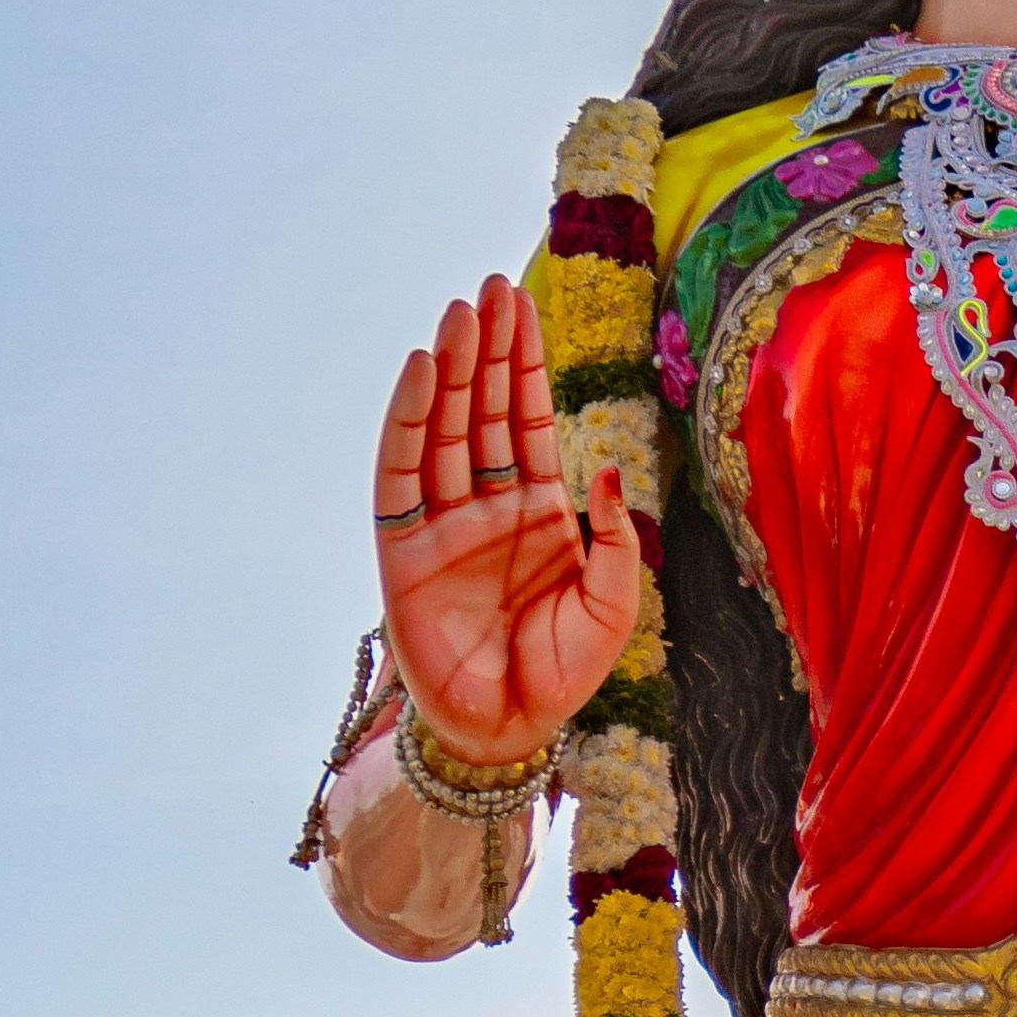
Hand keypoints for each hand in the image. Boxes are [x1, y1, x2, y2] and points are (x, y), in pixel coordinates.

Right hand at [374, 273, 640, 765]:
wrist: (509, 729)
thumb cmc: (564, 673)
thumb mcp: (612, 605)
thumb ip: (615, 539)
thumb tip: (607, 471)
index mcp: (538, 510)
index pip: (526, 419)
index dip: (523, 363)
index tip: (521, 304)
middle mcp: (487, 506)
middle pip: (482, 410)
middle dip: (485, 349)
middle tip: (487, 287)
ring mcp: (442, 523)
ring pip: (443, 430)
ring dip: (448, 371)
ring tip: (457, 315)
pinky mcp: (402, 548)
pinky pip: (400, 473)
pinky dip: (407, 421)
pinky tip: (418, 373)